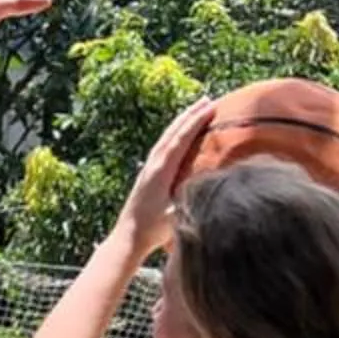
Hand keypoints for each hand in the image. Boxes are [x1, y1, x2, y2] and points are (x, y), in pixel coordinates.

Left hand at [115, 95, 218, 258]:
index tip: (210, 107)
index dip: (195, 122)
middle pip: (172, 132)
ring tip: (195, 109)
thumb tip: (209, 184)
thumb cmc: (153, 230)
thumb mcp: (175, 214)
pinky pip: (162, 147)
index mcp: (161, 171)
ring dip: (181, 122)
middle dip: (189, 115)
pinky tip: (179, 135)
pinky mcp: (147, 175)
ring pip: (166, 137)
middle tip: (206, 99)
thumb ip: (189, 198)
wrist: (128, 238)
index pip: (180, 139)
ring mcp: (148, 169)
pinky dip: (173, 135)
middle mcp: (153, 165)